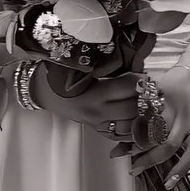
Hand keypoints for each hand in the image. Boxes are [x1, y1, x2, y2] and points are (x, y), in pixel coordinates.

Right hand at [27, 64, 155, 137]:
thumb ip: (104, 62)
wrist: (42, 92)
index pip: (127, 88)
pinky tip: (137, 119)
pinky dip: (132, 129)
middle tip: (147, 88)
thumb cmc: (58, 74)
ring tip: (145, 103)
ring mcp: (97, 123)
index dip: (140, 80)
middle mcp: (97, 111)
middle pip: (133, 108)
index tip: (144, 75)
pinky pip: (120, 135)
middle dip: (143, 98)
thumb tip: (131, 55)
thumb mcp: (78, 65)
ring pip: (130, 125)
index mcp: (94, 93)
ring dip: (140, 114)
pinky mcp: (96, 129)